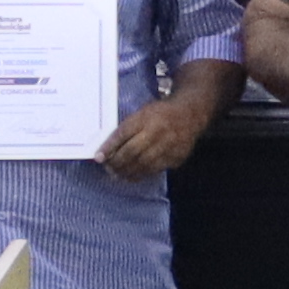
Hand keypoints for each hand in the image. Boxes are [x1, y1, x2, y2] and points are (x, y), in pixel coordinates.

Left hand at [97, 86, 211, 181]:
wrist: (190, 114)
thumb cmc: (160, 114)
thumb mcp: (142, 113)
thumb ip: (128, 129)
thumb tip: (108, 149)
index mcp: (146, 117)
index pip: (123, 134)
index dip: (109, 147)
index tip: (99, 158)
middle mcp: (157, 131)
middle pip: (132, 151)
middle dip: (117, 162)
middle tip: (108, 168)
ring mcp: (168, 145)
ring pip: (143, 163)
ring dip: (127, 171)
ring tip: (118, 174)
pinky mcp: (176, 156)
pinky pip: (155, 169)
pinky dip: (141, 174)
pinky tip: (133, 176)